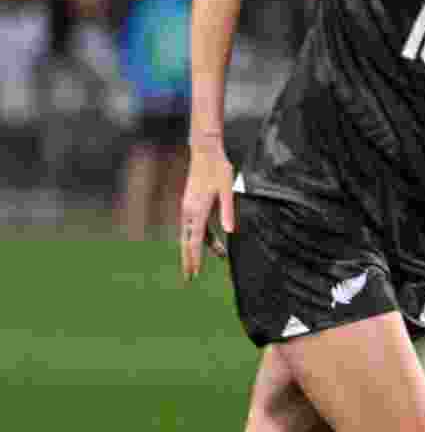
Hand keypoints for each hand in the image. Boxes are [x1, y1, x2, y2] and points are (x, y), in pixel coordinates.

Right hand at [180, 146, 234, 282]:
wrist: (205, 152)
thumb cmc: (219, 170)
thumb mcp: (228, 189)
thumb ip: (228, 210)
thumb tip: (230, 232)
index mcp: (197, 210)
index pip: (194, 240)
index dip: (195, 258)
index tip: (195, 273)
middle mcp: (188, 211)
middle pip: (186, 242)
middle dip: (188, 261)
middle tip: (190, 279)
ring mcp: (188, 208)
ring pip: (191, 234)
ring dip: (200, 249)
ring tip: (215, 261)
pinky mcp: (191, 204)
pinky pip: (195, 226)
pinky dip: (203, 237)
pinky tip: (215, 244)